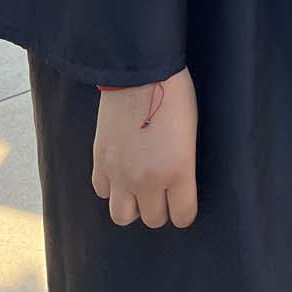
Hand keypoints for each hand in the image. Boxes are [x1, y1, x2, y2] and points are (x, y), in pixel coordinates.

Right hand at [92, 67, 197, 228]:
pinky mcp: (100, 162)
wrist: (140, 72)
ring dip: (133, 206)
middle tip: (163, 191)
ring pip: (123, 217)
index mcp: (178, 171)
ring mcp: (120, 173)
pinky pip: (103, 192)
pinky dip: (112, 187)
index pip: (182, 216)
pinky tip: (120, 171)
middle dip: (160, 208)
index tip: (184, 201)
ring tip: (139, 188)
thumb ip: (183, 163)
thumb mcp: (191, 131)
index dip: (184, 210)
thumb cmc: (174, 93)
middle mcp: (148, 180)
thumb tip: (177, 181)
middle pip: (153, 220)